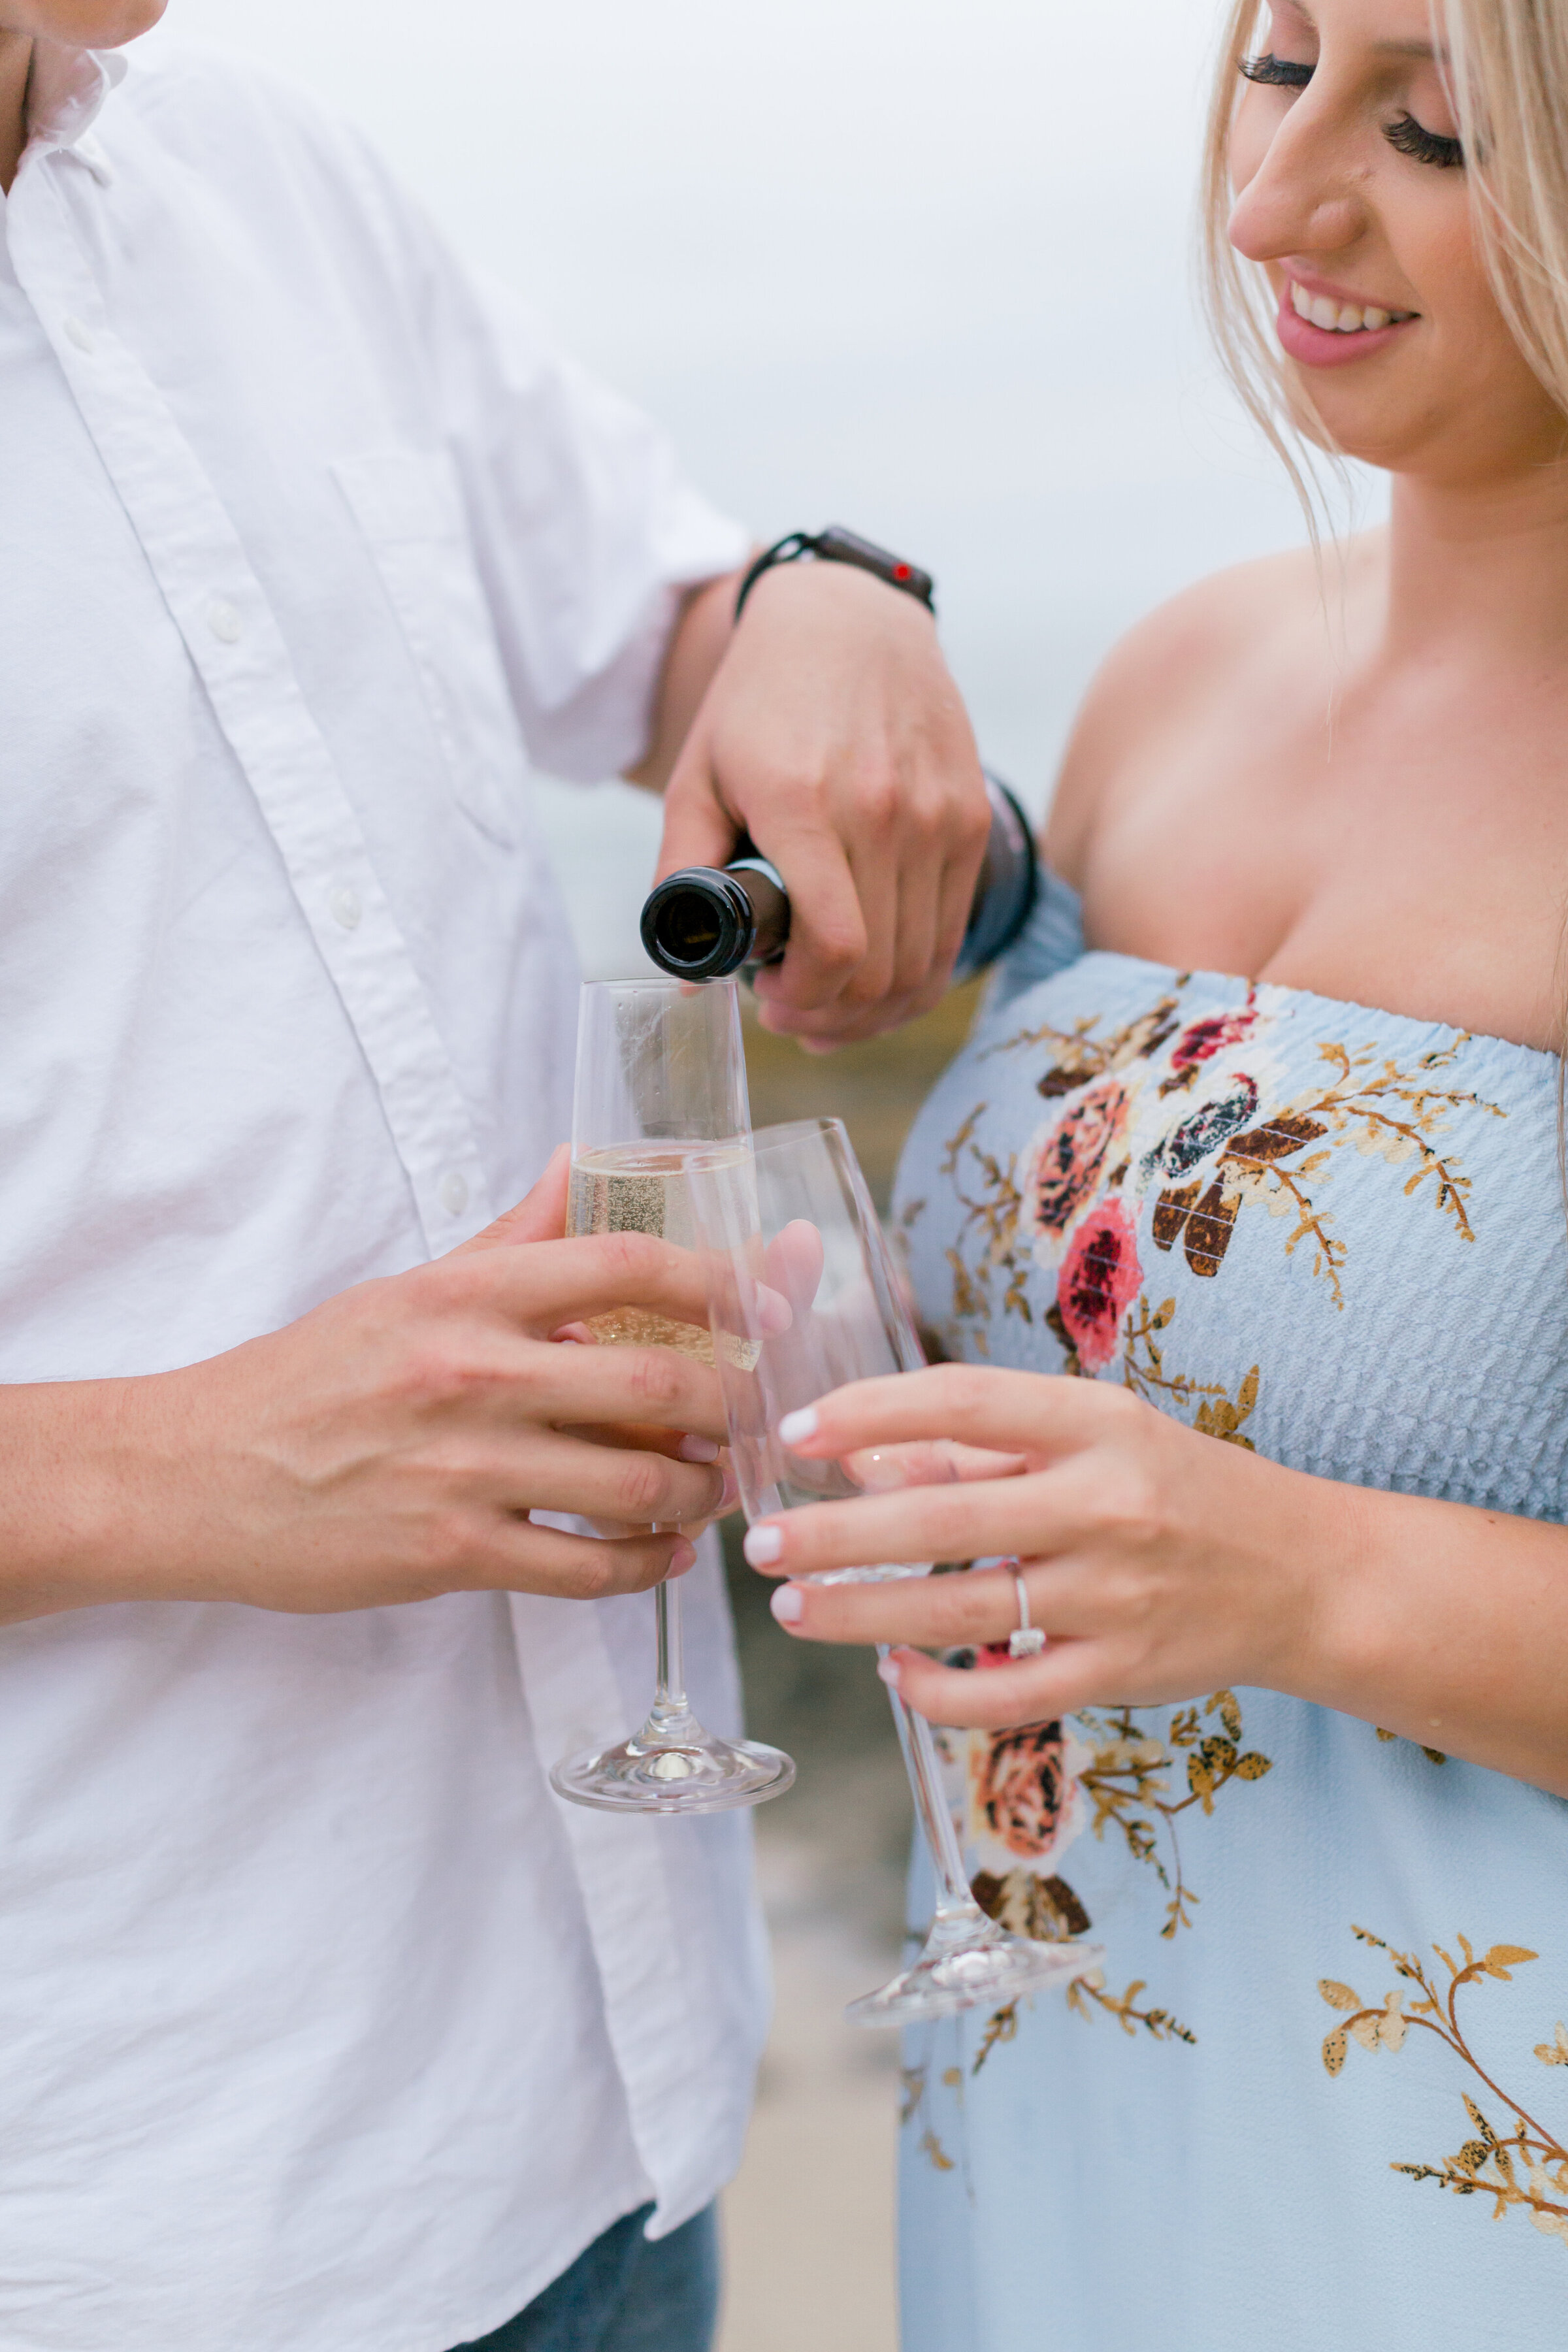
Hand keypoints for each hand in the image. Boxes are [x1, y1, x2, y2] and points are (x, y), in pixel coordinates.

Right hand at [21, 1149, 735, 1620]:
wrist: (198, 1475)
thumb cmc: (310, 1377)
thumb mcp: (409, 1288)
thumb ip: (511, 1236)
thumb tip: (579, 1160)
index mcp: (467, 1294)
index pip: (626, 1265)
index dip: (720, 1283)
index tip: (768, 1304)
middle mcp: (474, 1372)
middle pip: (658, 1384)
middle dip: (731, 1406)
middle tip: (756, 1415)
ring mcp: (466, 1468)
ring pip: (640, 1484)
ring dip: (702, 1491)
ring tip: (714, 1487)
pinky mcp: (453, 1554)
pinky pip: (590, 1567)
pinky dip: (646, 1564)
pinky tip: (661, 1553)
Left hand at [655, 561, 988, 1045]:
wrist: (848, 621)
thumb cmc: (760, 704)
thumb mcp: (696, 780)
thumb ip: (681, 874)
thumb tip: (687, 975)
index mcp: (804, 804)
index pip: (833, 947)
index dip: (803, 1000)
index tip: (770, 1001)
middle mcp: (882, 812)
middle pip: (879, 971)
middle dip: (832, 1017)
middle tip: (794, 1016)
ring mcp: (937, 817)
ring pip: (923, 964)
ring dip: (876, 1009)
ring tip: (835, 1008)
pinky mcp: (971, 819)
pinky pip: (954, 931)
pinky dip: (918, 975)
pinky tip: (879, 980)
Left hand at [740, 1365, 1345, 1727]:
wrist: (1304, 1575)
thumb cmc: (1177, 1489)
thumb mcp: (1095, 1436)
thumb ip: (983, 1446)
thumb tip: (859, 1462)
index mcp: (1095, 1423)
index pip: (963, 1401)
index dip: (869, 1412)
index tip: (796, 1432)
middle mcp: (1105, 1503)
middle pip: (942, 1519)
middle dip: (834, 1535)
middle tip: (760, 1545)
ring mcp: (1114, 1595)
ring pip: (959, 1614)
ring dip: (860, 1614)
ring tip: (793, 1607)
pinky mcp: (1121, 1674)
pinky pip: (1006, 1697)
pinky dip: (935, 1691)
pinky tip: (891, 1672)